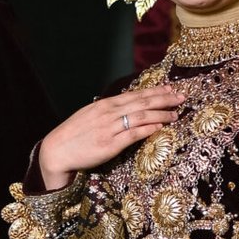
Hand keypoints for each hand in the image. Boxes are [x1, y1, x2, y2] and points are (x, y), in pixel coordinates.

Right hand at [37, 83, 186, 189]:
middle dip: (164, 99)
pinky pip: (132, 134)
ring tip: (175, 114)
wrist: (56, 150)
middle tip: (182, 97)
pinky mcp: (109, 145)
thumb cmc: (74, 134)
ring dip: (160, 114)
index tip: (171, 89)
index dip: (155, 91)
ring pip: (140, 116)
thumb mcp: (91, 116)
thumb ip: (110, 111)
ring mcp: (109, 128)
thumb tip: (128, 107)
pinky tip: (159, 127)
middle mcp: (109, 113)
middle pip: (142, 102)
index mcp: (106, 104)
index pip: (136, 94)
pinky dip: (147, 129)